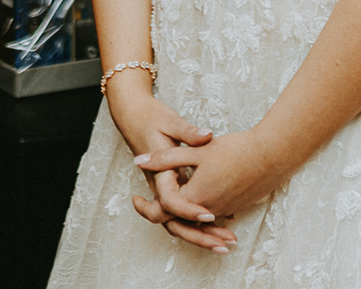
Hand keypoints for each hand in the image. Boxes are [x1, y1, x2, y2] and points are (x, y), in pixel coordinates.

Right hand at [105, 80, 234, 251]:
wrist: (132, 115)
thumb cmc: (150, 118)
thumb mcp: (170, 121)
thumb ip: (189, 132)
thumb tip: (207, 136)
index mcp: (159, 173)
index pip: (170, 201)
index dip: (190, 210)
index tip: (211, 215)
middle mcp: (160, 186)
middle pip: (175, 222)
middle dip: (200, 237)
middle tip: (225, 245)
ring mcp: (164, 189)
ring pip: (180, 221)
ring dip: (203, 234)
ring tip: (228, 242)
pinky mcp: (171, 187)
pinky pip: (184, 211)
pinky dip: (200, 222)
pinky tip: (224, 221)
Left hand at [130, 128, 292, 233]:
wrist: (272, 154)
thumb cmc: (235, 150)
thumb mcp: (197, 150)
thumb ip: (166, 158)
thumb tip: (138, 161)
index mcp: (194, 197)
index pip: (163, 210)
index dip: (146, 206)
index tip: (135, 199)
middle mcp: (208, 209)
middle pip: (178, 220)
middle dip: (160, 213)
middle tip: (143, 204)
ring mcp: (224, 209)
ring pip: (196, 219)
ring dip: (181, 212)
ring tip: (168, 201)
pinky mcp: (236, 205)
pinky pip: (213, 214)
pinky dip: (201, 211)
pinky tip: (200, 196)